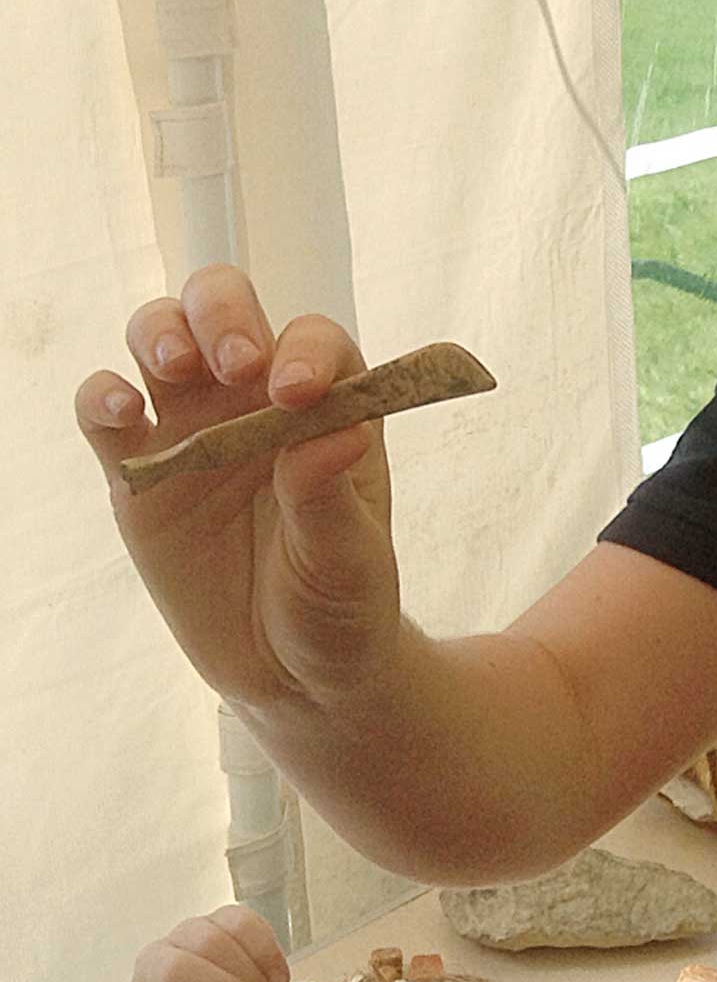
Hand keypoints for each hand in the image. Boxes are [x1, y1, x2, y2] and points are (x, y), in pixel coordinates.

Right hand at [75, 265, 399, 712]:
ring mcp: (193, 429)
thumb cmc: (340, 600)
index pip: (315, 342)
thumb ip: (331, 497)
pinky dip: (102, 398)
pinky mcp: (138, 475)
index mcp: (328, 404)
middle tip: (237, 362)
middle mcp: (256, 399)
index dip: (306, 352)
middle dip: (225, 314)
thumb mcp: (349, 559)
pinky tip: (120, 412)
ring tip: (176, 367)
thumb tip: (338, 434)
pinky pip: (106, 415)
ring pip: (161, 338)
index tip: (298, 393)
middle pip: (227, 310)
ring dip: (164, 334)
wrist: (292, 671)